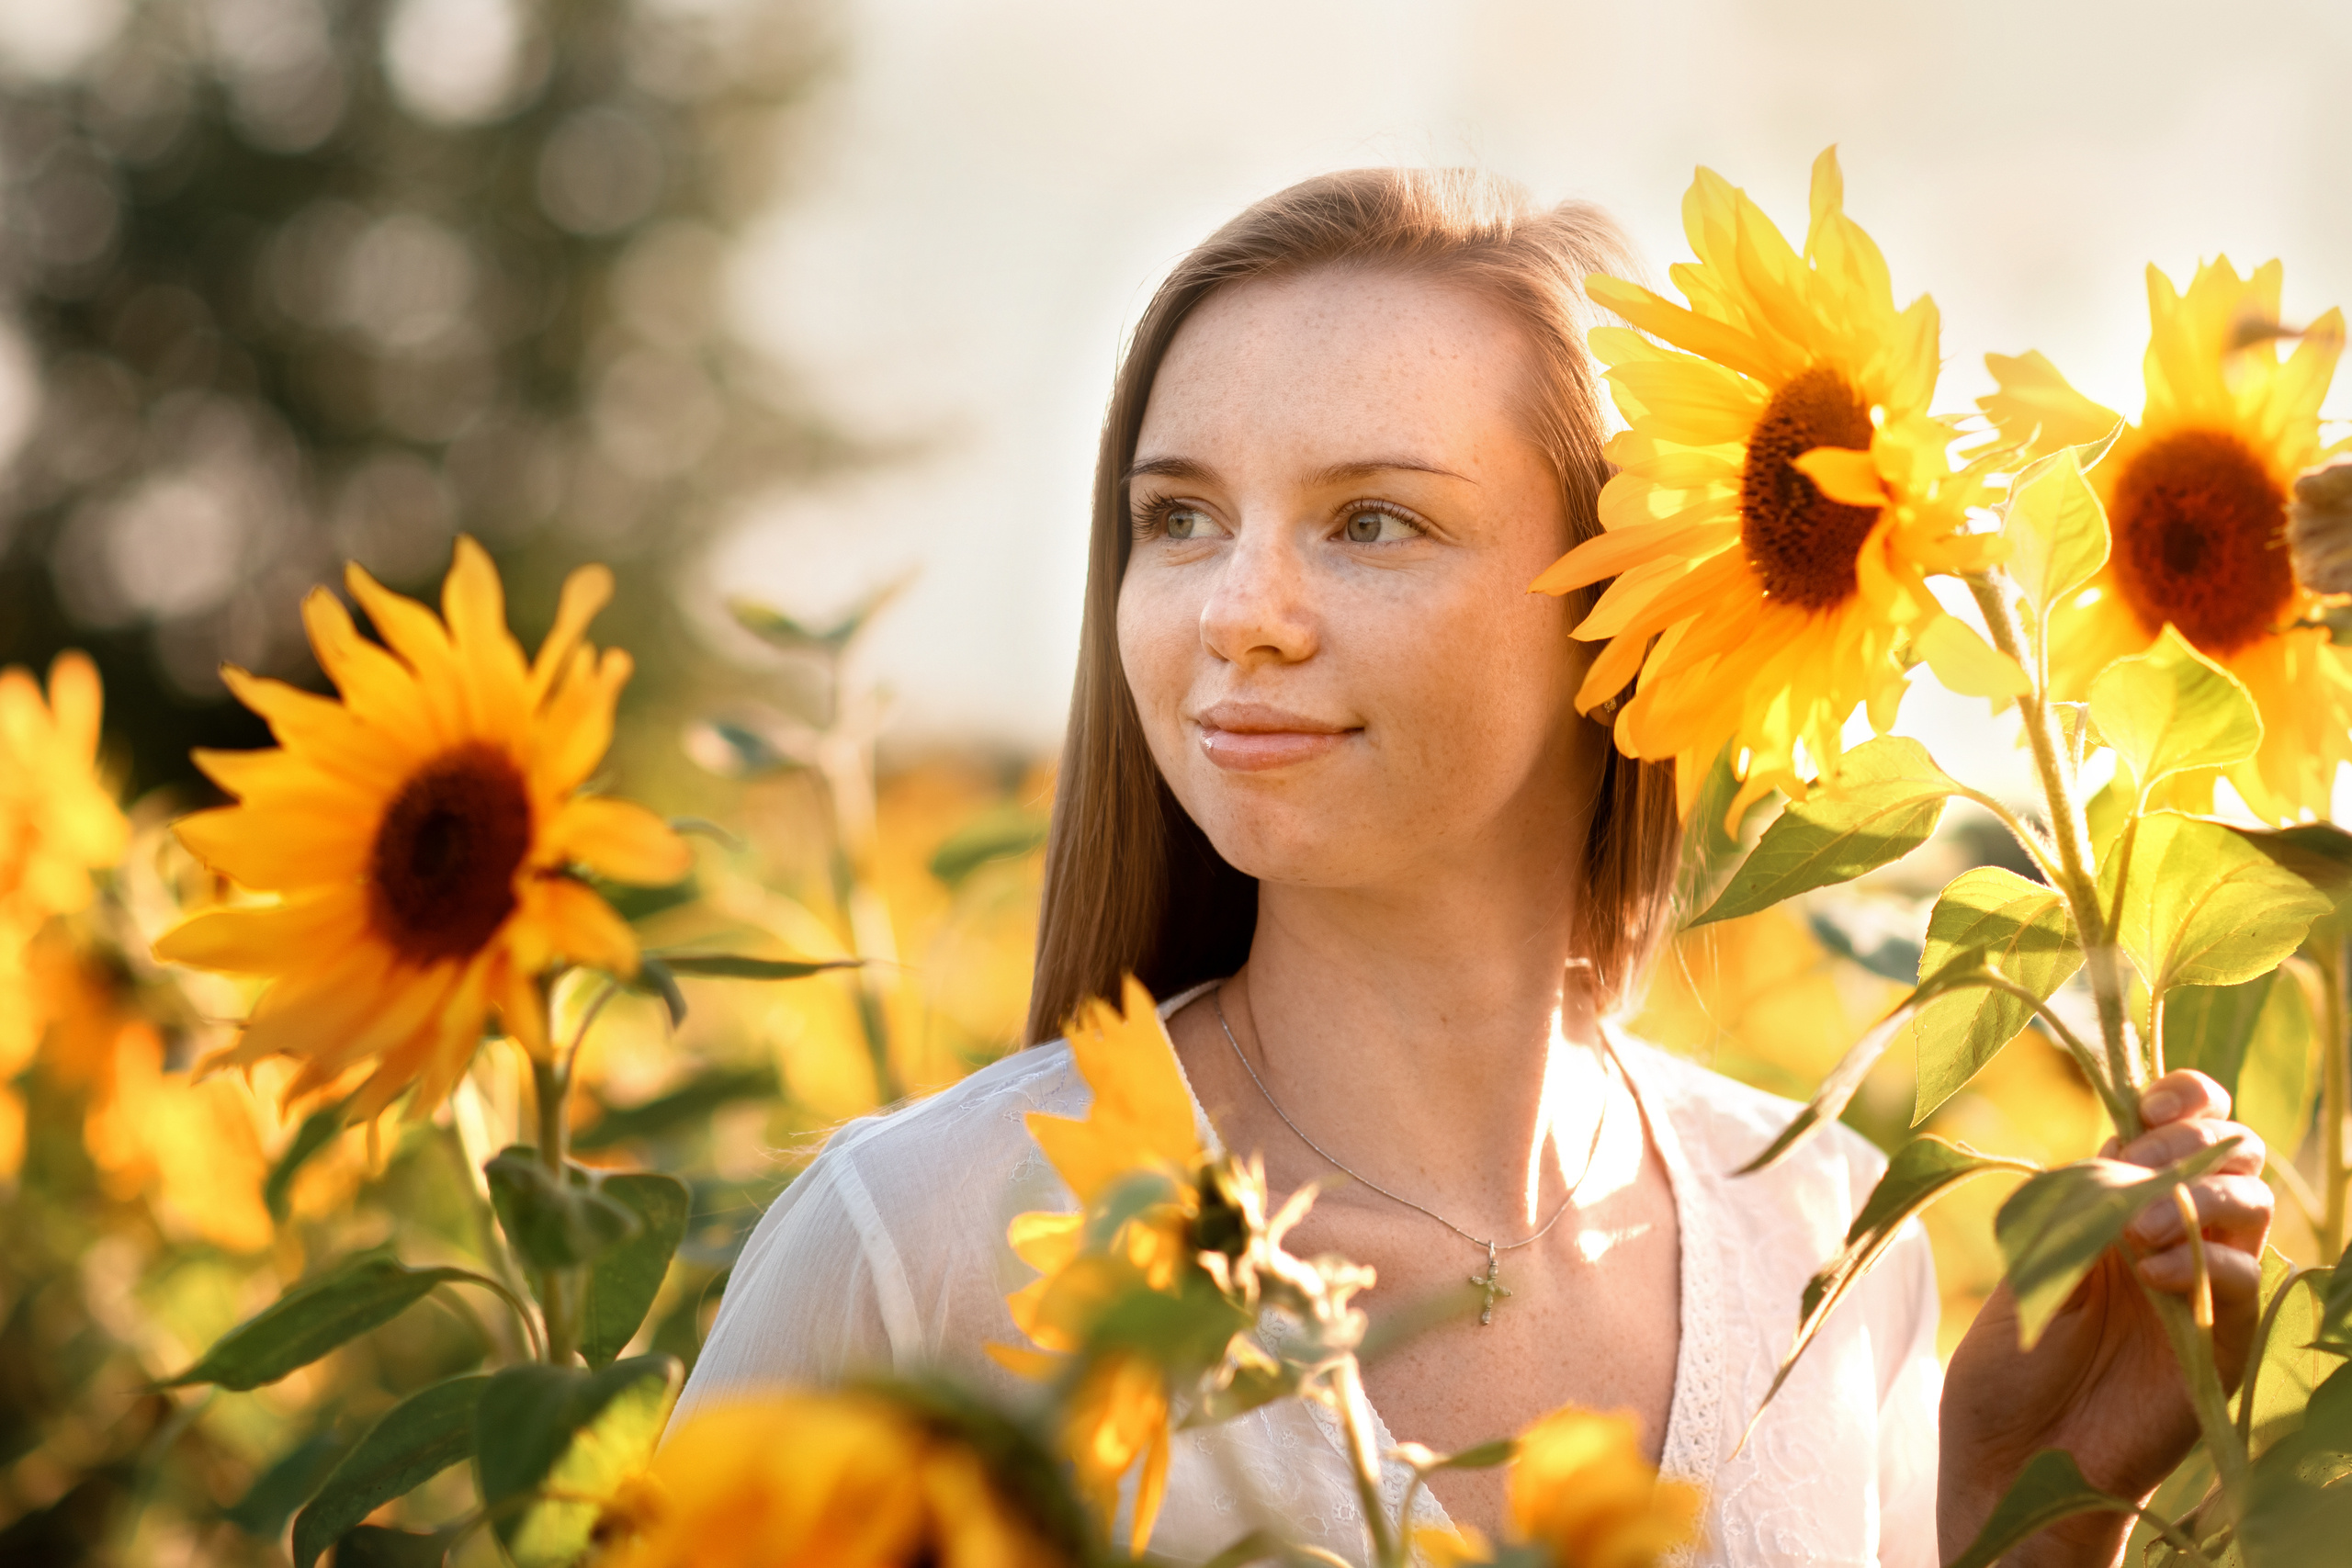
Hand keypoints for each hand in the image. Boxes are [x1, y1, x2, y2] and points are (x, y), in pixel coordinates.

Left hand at [1937, 1071, 2272, 1567]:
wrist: (2012, 1458)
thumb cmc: (2011, 1361)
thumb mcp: (2031, 1261)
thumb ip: (2077, 1203)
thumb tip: (2119, 1145)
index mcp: (2124, 1198)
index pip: (2184, 1122)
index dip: (2183, 1097)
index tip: (2148, 1105)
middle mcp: (2177, 1232)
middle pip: (2233, 1149)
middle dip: (2188, 1141)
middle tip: (2130, 1168)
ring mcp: (2207, 1285)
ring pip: (2252, 1204)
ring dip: (2196, 1197)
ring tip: (2132, 1231)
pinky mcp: (2225, 1342)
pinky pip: (2247, 1280)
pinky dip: (2205, 1262)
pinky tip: (2154, 1274)